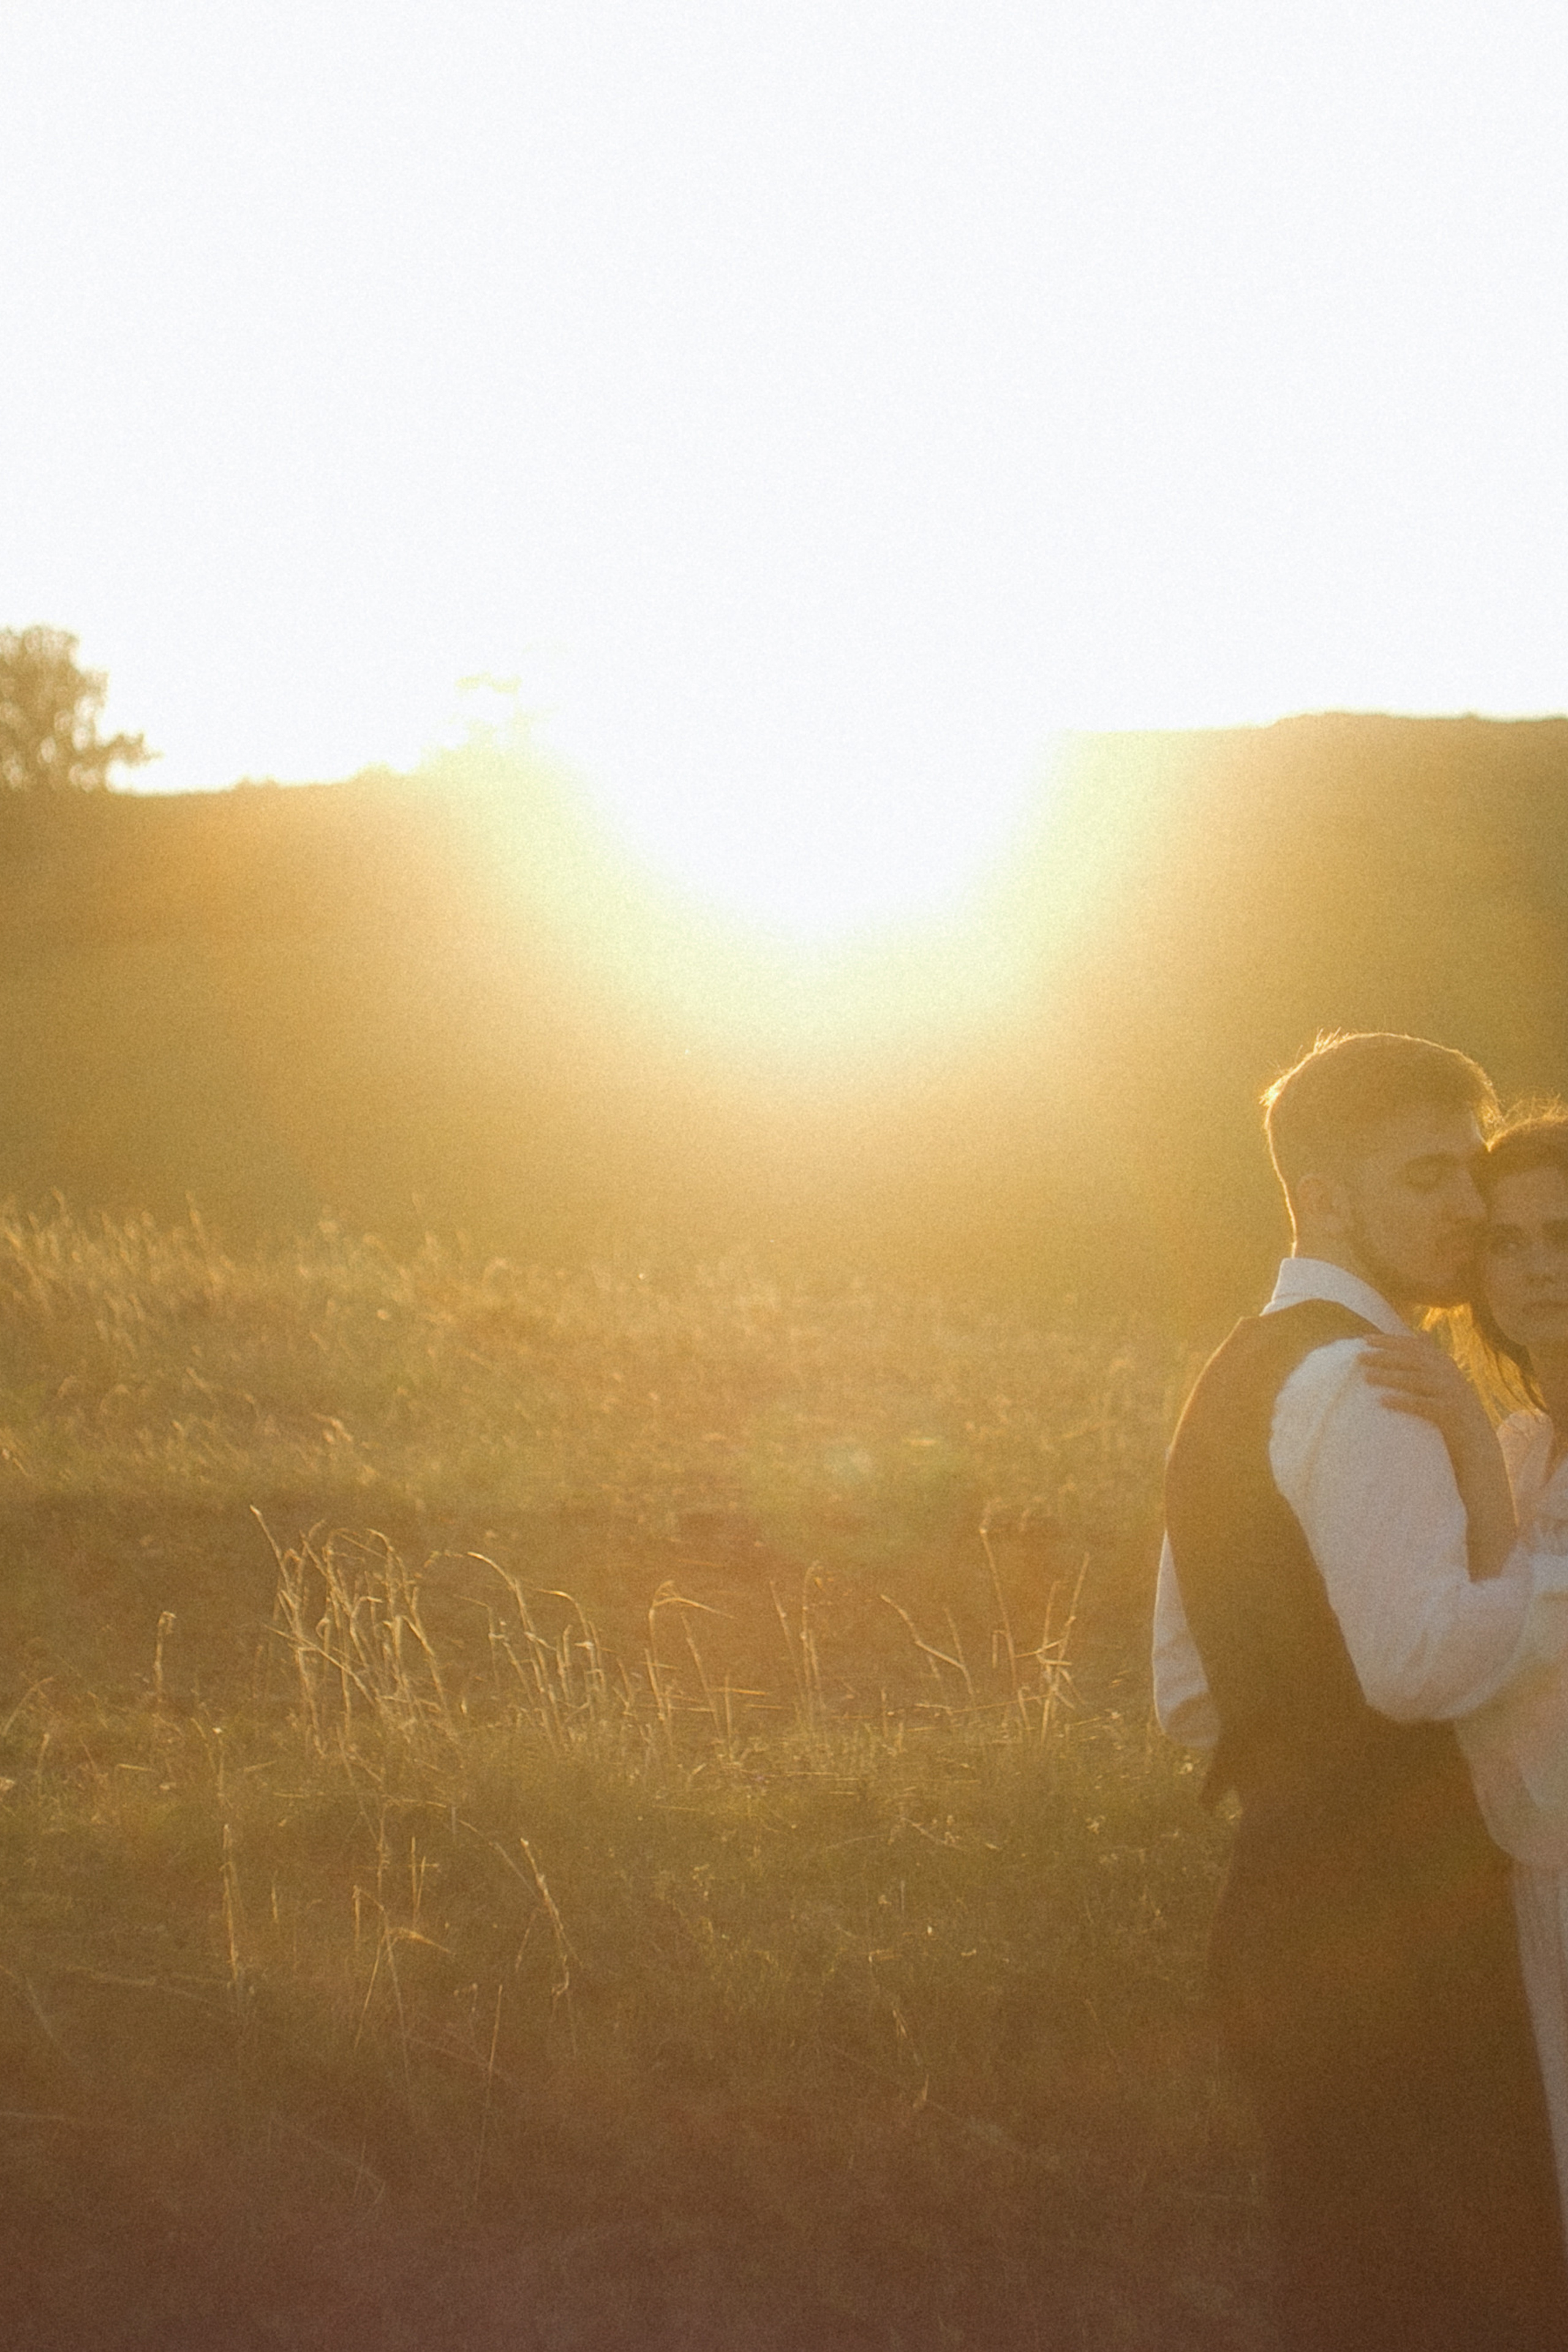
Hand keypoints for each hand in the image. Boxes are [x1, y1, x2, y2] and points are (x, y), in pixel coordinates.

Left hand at [1359, 1332, 1487, 1451]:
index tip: (1365, 1339)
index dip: (1389, 1340)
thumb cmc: (1453, 1410)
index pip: (1414, 1346)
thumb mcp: (1445, 1380)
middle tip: (1359, 1357)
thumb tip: (1422, 1332)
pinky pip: (1423, 1406)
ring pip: (1416, 1380)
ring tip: (1366, 1376)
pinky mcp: (1451, 1414)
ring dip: (1389, 1377)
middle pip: (1412, 1360)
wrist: (1478, 1444)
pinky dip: (1403, 1402)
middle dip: (1384, 1356)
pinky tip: (1383, 1401)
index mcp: (1445, 1364)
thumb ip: (1432, 1360)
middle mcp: (1449, 1374)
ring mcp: (1452, 1393)